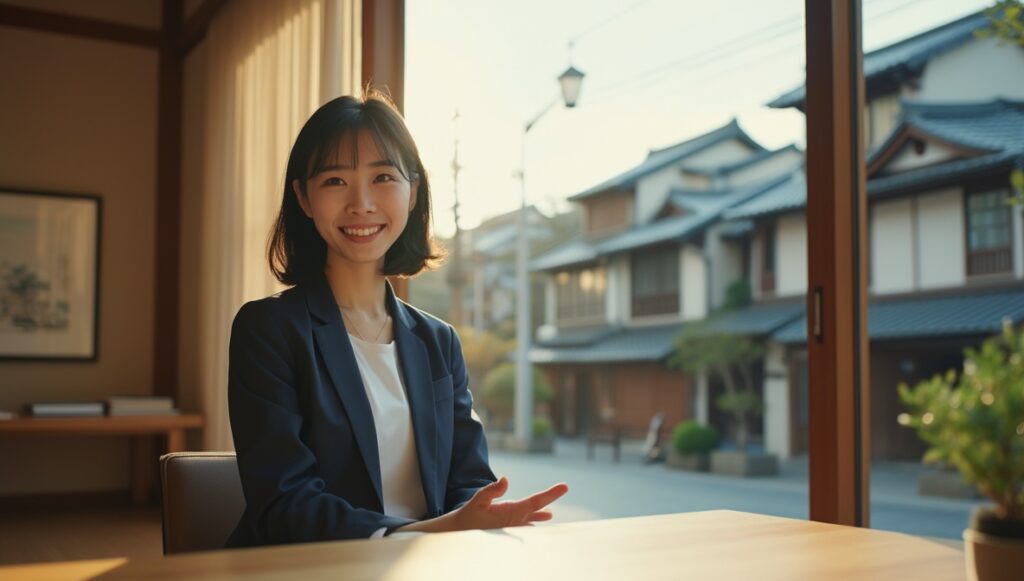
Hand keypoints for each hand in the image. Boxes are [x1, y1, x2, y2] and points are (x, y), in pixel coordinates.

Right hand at [445, 476, 568, 531]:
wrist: (459, 535)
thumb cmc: (468, 516)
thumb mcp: (478, 500)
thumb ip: (491, 490)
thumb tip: (505, 479)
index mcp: (512, 512)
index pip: (536, 501)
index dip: (551, 493)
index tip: (565, 486)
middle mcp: (516, 521)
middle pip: (536, 508)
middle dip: (548, 500)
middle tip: (563, 488)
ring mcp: (512, 527)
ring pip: (531, 520)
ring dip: (540, 514)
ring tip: (549, 515)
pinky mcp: (506, 529)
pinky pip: (522, 526)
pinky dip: (530, 522)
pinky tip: (533, 522)